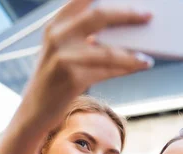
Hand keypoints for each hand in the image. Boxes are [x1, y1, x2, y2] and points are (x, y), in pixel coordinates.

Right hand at [17, 0, 152, 134]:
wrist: (33, 110)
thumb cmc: (54, 78)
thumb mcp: (60, 50)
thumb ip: (81, 34)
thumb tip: (123, 26)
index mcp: (55, 24)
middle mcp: (57, 37)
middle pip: (99, 16)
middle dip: (127, 14)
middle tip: (148, 15)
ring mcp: (63, 58)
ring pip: (108, 50)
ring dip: (132, 53)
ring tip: (148, 56)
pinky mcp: (72, 79)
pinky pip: (108, 71)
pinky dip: (126, 69)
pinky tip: (139, 66)